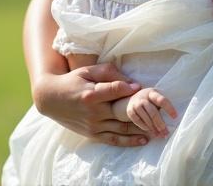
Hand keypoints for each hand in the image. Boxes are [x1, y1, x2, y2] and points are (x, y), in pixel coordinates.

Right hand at [33, 63, 149, 146]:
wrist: (51, 99)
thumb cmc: (73, 81)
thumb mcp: (88, 71)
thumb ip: (109, 73)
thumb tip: (131, 82)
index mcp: (91, 94)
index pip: (114, 90)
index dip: (128, 88)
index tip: (140, 87)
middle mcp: (93, 113)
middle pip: (122, 112)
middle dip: (142, 113)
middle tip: (161, 112)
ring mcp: (94, 126)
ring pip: (121, 129)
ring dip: (141, 129)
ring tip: (159, 129)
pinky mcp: (93, 135)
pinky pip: (114, 140)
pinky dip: (129, 141)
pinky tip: (144, 139)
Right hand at [126, 88, 176, 136]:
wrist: (131, 97)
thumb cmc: (149, 100)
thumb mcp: (154, 99)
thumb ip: (161, 106)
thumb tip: (172, 120)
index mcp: (152, 92)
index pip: (162, 100)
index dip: (169, 108)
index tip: (175, 117)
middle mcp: (143, 96)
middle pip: (153, 112)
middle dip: (160, 123)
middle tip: (166, 132)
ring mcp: (135, 103)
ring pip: (146, 117)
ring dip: (153, 128)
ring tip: (159, 135)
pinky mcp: (130, 110)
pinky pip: (138, 121)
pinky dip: (144, 127)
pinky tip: (150, 131)